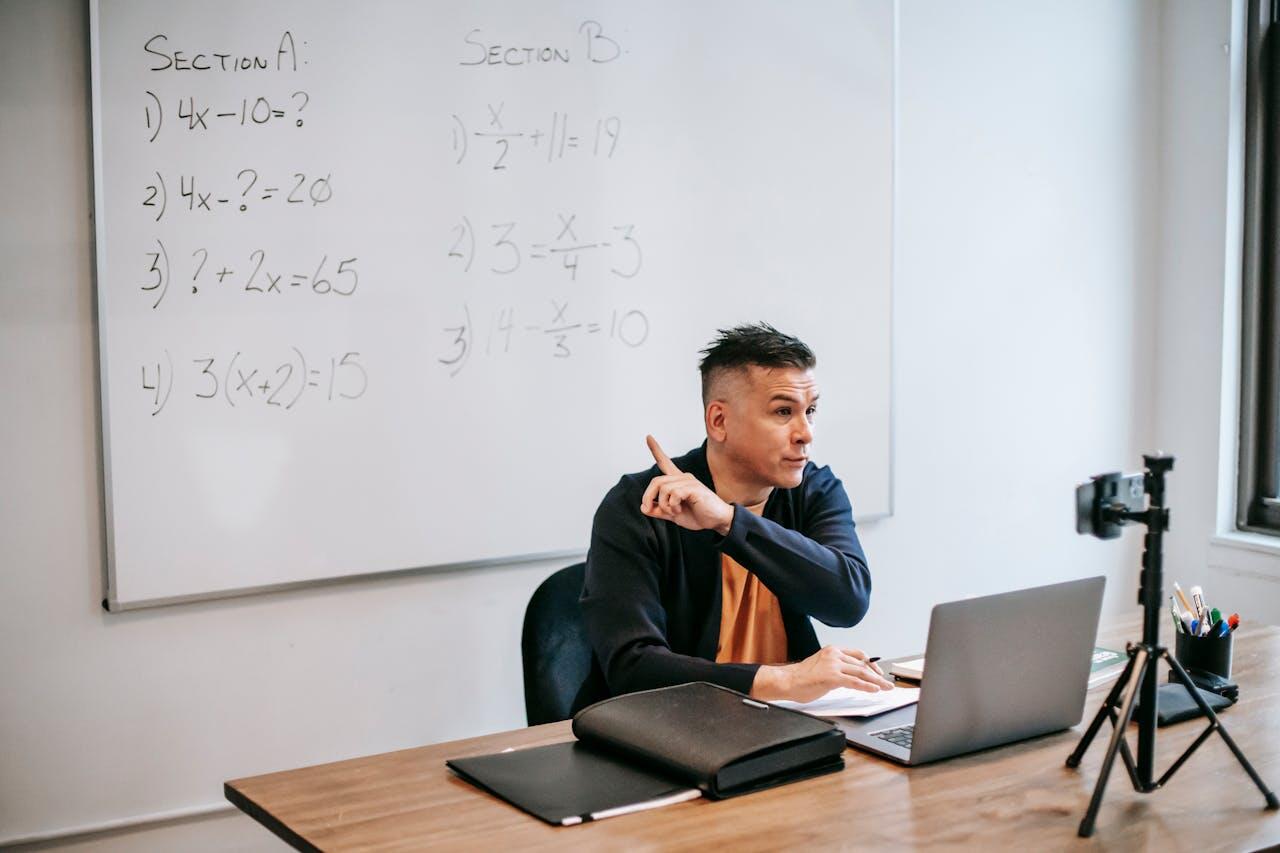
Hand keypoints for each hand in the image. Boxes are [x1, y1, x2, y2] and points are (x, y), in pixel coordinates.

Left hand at [640, 435, 734, 534]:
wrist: (717, 521)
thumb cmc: (697, 515)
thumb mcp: (673, 514)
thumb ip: (659, 510)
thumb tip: (643, 507)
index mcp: (678, 482)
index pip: (665, 463)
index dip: (656, 450)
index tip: (648, 437)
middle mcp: (683, 478)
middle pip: (656, 481)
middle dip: (647, 496)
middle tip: (648, 509)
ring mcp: (689, 481)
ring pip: (663, 488)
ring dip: (663, 504)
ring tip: (674, 511)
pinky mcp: (694, 488)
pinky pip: (674, 494)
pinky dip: (672, 505)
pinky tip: (679, 510)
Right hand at [751, 646, 891, 702]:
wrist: (787, 681)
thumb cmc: (802, 677)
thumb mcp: (822, 666)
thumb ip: (837, 667)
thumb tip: (852, 676)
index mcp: (832, 650)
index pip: (858, 654)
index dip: (871, 664)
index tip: (878, 672)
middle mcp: (834, 654)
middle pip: (862, 664)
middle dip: (877, 675)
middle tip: (887, 683)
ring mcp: (833, 665)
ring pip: (861, 672)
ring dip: (876, 681)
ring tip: (885, 688)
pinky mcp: (832, 677)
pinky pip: (854, 682)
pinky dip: (866, 686)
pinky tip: (874, 690)